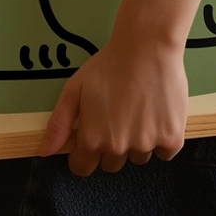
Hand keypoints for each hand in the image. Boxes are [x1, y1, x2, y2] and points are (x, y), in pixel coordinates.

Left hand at [36, 29, 187, 176]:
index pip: (83, 168)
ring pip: (139, 157)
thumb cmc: (110, 64)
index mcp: (92, 138)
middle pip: (112, 164)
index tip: (94, 138)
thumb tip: (44, 152)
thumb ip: (59, 123)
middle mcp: (118, 147)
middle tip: (120, 116)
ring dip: (139, 142)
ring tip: (140, 110)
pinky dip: (164, 139)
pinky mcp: (171, 138)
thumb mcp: (74, 88)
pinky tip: (158, 115)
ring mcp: (146, 144)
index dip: (85, 154)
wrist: (147, 47)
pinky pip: (165, 153)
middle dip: (113, 146)